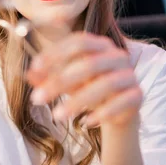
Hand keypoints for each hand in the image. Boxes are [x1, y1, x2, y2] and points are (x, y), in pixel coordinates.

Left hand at [26, 33, 142, 127]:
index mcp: (99, 45)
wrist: (116, 110)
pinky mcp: (137, 95)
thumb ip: (48, 76)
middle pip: (88, 64)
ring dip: (77, 101)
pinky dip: (102, 113)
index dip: (56, 53)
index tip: (34, 68)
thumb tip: (28, 74)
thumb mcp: (64, 82)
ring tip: (56, 115)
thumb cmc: (87, 88)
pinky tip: (85, 122)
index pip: (78, 42)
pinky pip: (121, 102)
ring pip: (104, 85)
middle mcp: (117, 55)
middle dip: (59, 82)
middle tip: (36, 99)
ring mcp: (129, 75)